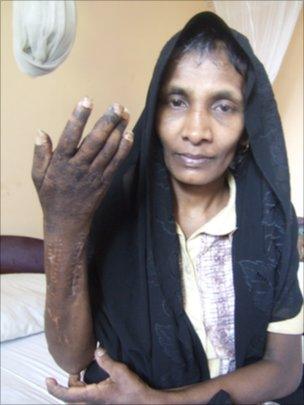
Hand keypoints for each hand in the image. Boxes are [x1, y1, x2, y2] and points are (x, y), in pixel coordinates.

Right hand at [32, 97, 133, 230]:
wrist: (67, 222)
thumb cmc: (51, 196)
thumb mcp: (38, 177)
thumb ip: (40, 155)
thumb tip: (41, 132)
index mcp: (61, 163)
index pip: (70, 136)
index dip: (78, 118)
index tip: (86, 101)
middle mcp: (79, 167)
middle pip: (95, 141)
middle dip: (107, 122)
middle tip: (117, 105)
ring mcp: (94, 175)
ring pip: (109, 150)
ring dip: (118, 131)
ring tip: (124, 113)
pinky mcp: (105, 181)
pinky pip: (116, 163)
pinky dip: (124, 149)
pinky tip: (129, 135)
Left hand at [46, 348, 156, 403]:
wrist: (144, 402)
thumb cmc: (133, 390)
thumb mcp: (120, 372)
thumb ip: (106, 361)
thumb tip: (96, 351)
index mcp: (93, 396)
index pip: (67, 395)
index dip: (55, 389)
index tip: (48, 380)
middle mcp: (92, 402)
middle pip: (70, 397)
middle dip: (66, 385)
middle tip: (71, 371)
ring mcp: (96, 403)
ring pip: (77, 397)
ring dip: (74, 386)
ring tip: (78, 372)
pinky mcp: (102, 401)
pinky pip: (85, 396)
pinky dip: (82, 388)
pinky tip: (88, 378)